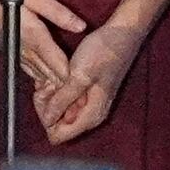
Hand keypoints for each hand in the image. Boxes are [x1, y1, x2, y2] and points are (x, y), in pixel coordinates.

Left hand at [36, 20, 143, 143]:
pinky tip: (60, 74)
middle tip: (50, 82)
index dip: (46, 117)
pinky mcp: (87, 94)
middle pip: (57, 125)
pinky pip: (66, 100)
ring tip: (56, 75)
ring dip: (52, 95)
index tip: (47, 95)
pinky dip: (58, 89)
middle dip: (48, 105)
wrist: (122, 34)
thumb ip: (63, 100)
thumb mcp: (79, 75)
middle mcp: (91, 115)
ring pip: (60, 111)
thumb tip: (48, 120)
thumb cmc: (105, 52)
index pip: (57, 135)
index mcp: (91, 116)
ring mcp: (89, 105)